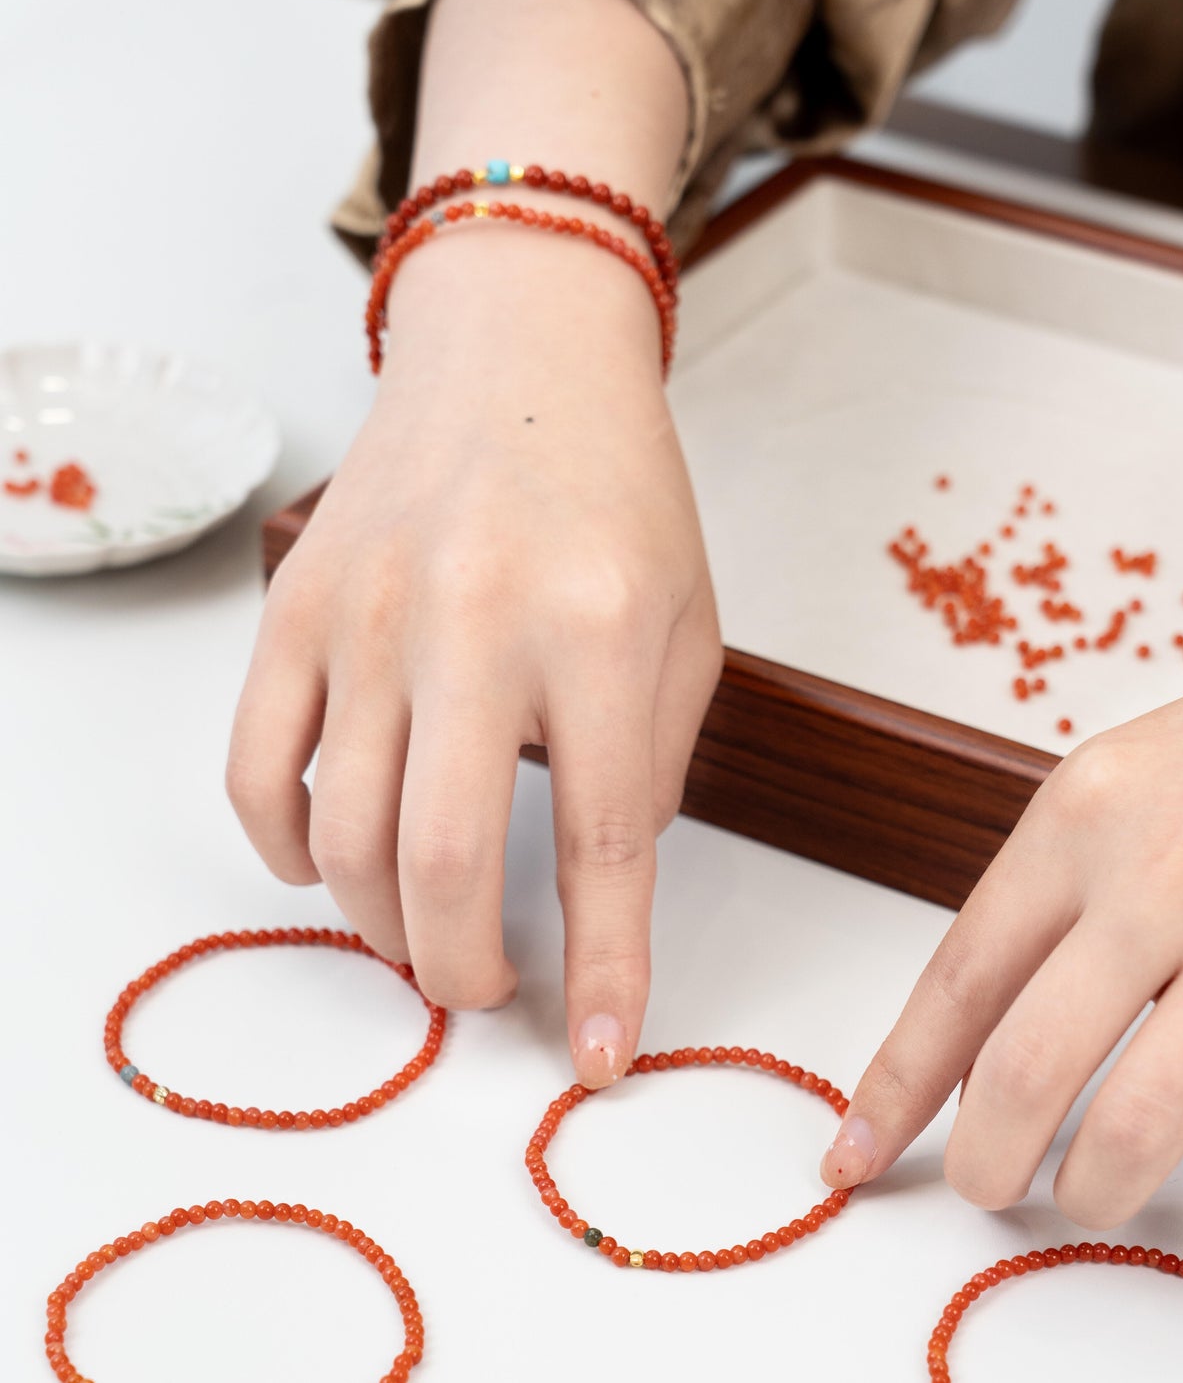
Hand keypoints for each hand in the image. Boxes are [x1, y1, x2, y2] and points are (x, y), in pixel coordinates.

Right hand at [227, 229, 721, 1086]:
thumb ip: (653, 760)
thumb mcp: (690, 625)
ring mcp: (368, 615)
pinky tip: (328, 861)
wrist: (520, 364)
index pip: (604, 848)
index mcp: (602, 632)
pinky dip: (284, 847)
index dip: (607, 973)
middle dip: (465, 971)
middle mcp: (475, 625)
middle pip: (440, 865)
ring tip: (423, 932)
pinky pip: (255, 768)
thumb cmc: (621, 496)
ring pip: (341, 836)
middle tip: (488, 988)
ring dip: (382, 925)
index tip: (604, 1056)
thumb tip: (598, 888)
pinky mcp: (294, 608)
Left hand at [823, 588, 1182, 1224]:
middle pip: (1030, 1068)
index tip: (855, 1152)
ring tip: (1084, 1192)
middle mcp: (1165, 873)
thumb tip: (966, 1053)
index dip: (895, 1085)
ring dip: (1094, 1192)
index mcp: (1080, 817)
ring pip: (1141, 1124)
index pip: (957, 980)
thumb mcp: (1108, 790)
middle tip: (980, 1187)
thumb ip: (1038, 907)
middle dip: (984, 1162)